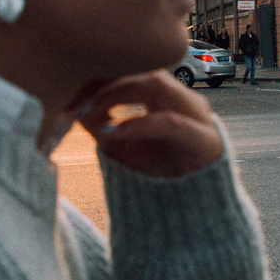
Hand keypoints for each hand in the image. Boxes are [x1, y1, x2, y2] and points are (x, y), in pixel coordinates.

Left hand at [71, 70, 223, 178]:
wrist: (187, 210)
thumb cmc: (155, 174)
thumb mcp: (120, 145)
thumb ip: (100, 124)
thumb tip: (72, 104)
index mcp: (169, 97)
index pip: (137, 68)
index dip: (105, 72)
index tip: (75, 84)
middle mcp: (187, 100)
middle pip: (146, 70)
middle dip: (110, 82)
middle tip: (80, 100)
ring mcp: (199, 117)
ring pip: (158, 86)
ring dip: (119, 96)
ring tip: (92, 114)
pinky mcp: (206, 140)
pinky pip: (171, 123)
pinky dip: (139, 124)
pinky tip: (114, 132)